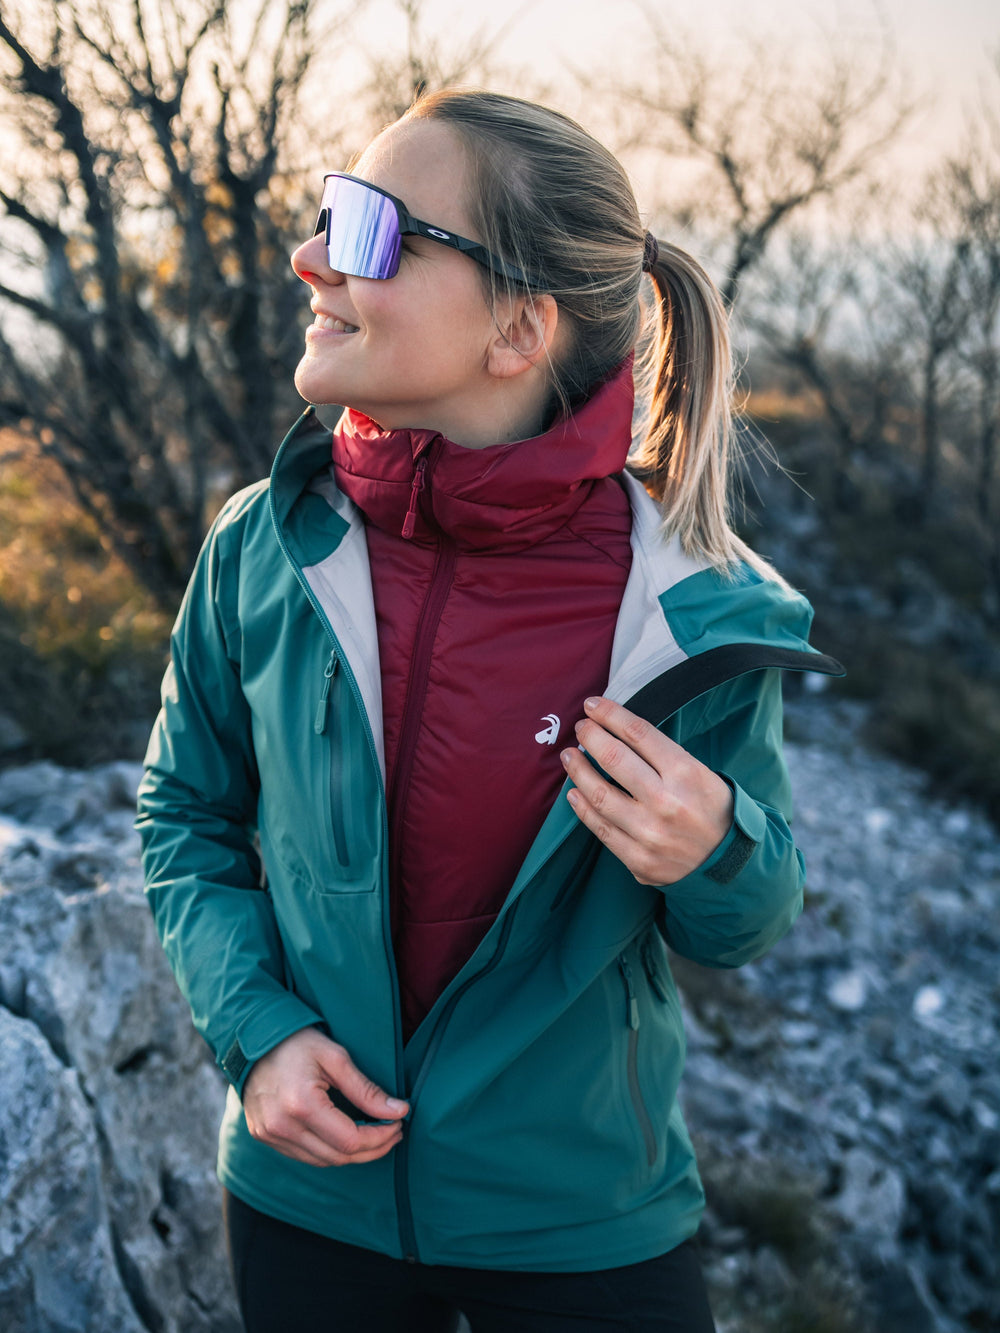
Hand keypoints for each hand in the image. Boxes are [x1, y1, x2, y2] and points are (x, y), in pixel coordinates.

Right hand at [242, 1028, 408, 1166]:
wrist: (252, 1039)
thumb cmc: (297, 1042)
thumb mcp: (336, 1058)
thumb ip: (366, 1090)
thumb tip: (399, 1111)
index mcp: (302, 1105)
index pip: (350, 1140)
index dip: (379, 1137)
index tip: (398, 1124)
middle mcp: (282, 1127)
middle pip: (338, 1157)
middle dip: (372, 1149)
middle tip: (393, 1132)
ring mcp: (270, 1135)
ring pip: (322, 1160)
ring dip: (352, 1154)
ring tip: (375, 1136)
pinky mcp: (264, 1136)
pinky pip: (304, 1155)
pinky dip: (328, 1151)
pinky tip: (345, 1136)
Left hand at [560, 696, 733, 885]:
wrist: (728, 861)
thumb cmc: (712, 809)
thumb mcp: (701, 773)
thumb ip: (662, 755)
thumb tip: (617, 731)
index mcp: (685, 773)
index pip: (637, 733)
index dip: (610, 714)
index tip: (593, 705)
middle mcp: (666, 802)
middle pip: (613, 758)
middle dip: (590, 736)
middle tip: (581, 727)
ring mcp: (650, 833)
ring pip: (598, 794)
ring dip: (578, 770)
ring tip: (570, 757)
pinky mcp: (638, 859)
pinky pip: (601, 829)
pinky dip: (582, 808)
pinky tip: (574, 793)